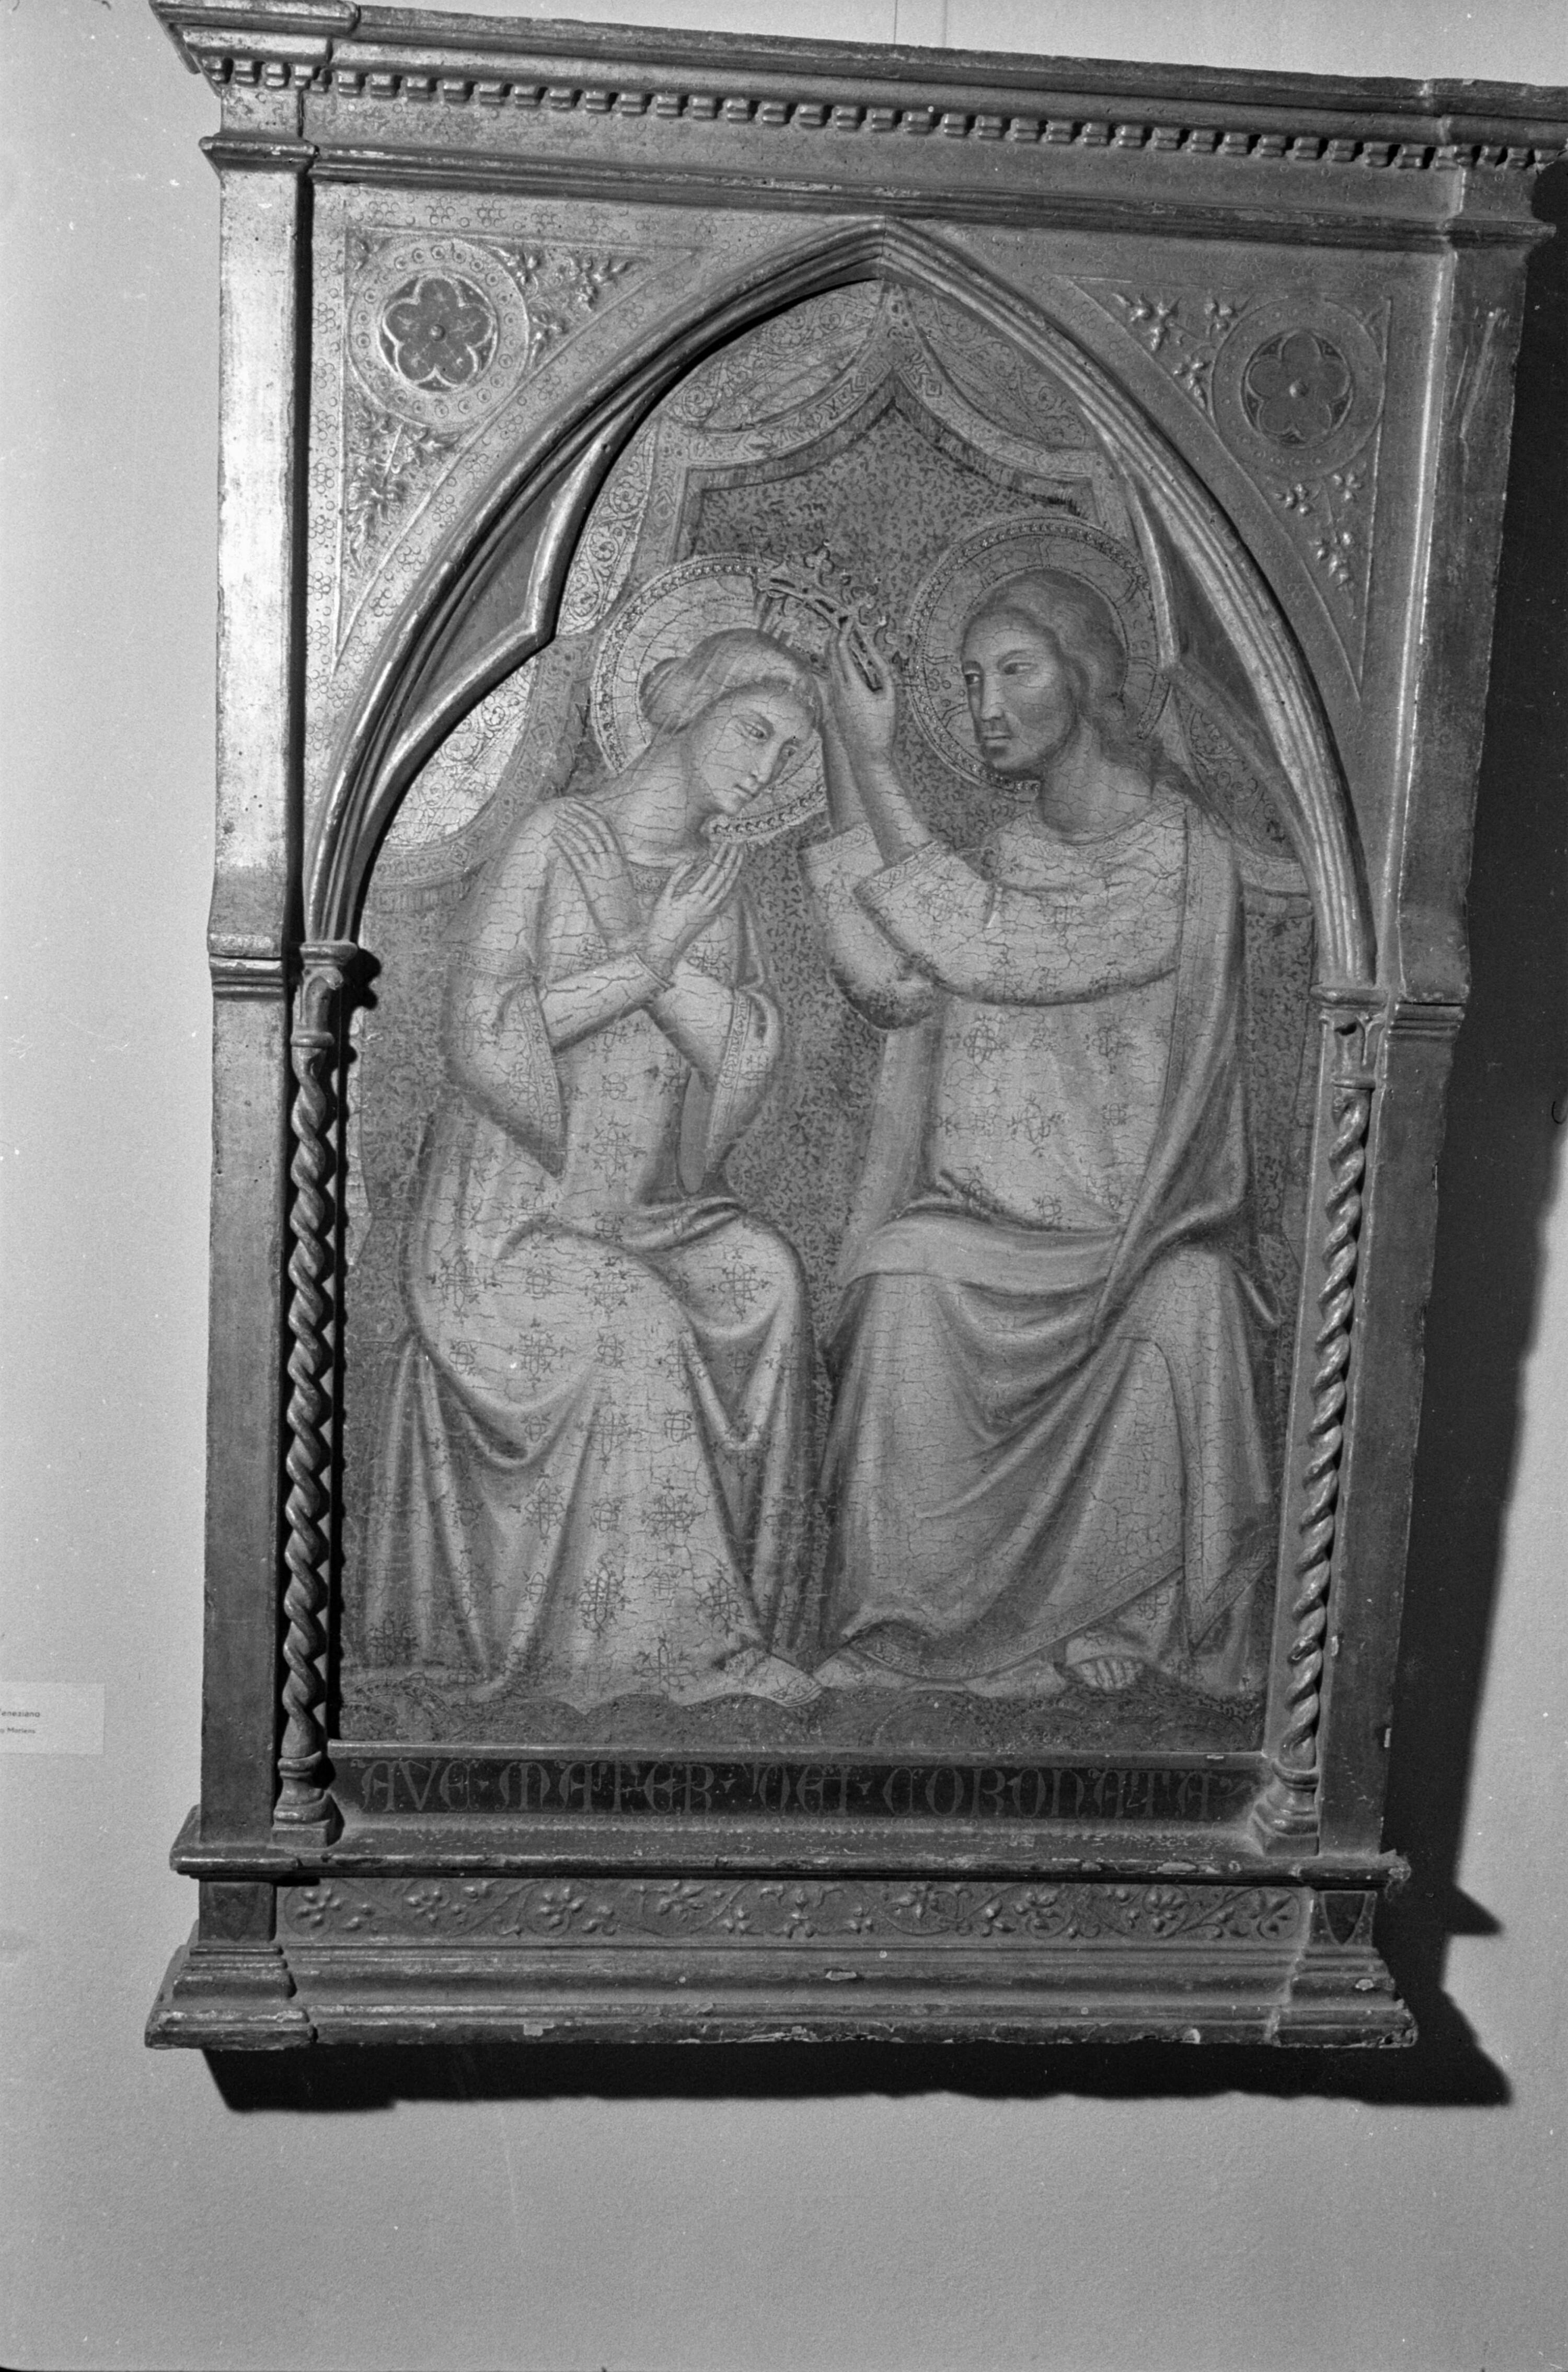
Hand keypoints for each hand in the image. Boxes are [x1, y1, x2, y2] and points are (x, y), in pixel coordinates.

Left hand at [554, 801, 639, 949]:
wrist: (628, 930)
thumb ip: (611, 867)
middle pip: (595, 829)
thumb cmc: (623, 910)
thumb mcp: (620, 883)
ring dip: (570, 826)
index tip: (582, 806)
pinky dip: (566, 843)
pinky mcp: (590, 881)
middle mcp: (612, 861)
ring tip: (559, 819)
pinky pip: (576, 857)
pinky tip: (557, 836)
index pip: (607, 829)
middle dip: (580, 815)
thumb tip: (600, 858)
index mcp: (621, 860)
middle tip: (566, 807)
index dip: (593, 814)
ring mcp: (601, 870)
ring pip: (584, 840)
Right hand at [641, 846, 742, 979]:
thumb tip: (691, 859)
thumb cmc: (659, 923)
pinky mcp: (711, 919)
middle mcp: (707, 905)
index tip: (725, 842)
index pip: (712, 871)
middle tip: (739, 843)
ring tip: (741, 856)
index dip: (720, 855)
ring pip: (729, 888)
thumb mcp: (664, 897)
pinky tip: (738, 879)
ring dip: (736, 870)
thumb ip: (677, 876)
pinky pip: (727, 900)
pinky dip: (734, 888)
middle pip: (725, 877)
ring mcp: (711, 913)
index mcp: (693, 897)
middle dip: (732, 859)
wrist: (664, 951)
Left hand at [826, 622, 898, 768]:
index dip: (844, 631)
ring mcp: (833, 697)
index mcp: (852, 685)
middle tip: (841, 620)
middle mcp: (838, 689)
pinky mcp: (834, 704)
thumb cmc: (883, 727)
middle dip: (834, 634)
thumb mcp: (890, 696)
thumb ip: (883, 670)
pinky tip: (843, 658)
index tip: (849, 619)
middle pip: (829, 654)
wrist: (868, 755)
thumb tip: (874, 651)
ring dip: (834, 648)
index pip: (841, 650)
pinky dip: (836, 663)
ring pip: (828, 665)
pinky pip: (832, 677)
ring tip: (841, 633)